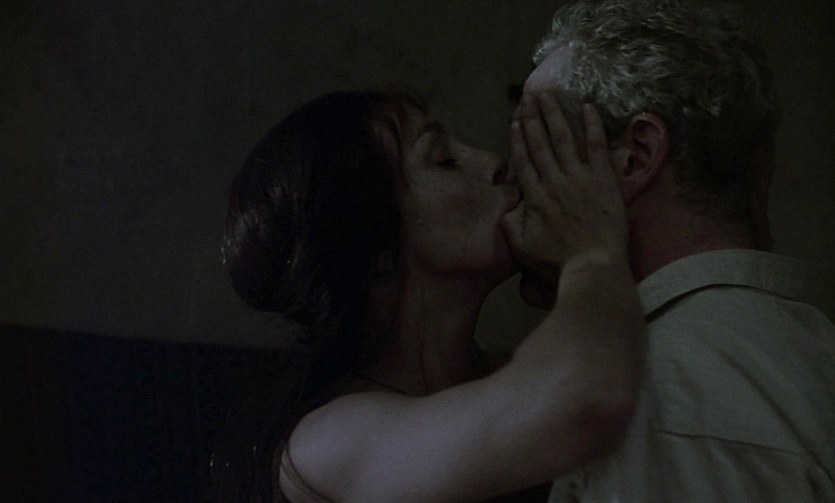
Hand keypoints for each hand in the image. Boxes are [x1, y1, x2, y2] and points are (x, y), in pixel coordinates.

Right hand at [502, 94, 627, 284]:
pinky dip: (592, 126)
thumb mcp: (522, 248)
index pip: (523, 160)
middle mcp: (554, 182)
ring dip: (554, 115)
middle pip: (540, 143)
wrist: (592, 266)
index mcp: (535, 198)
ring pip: (563, 139)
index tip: (514, 120)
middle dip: (532, 118)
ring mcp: (580, 179)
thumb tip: (506, 207)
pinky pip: (597, 147)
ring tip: (547, 95)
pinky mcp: (604, 181)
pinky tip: (588, 107)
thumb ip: (510, 224)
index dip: (517, 138)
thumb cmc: (556, 263)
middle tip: (527, 96)